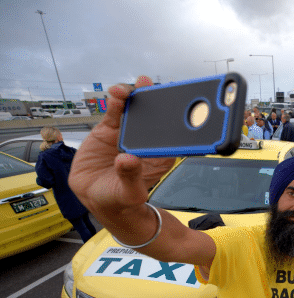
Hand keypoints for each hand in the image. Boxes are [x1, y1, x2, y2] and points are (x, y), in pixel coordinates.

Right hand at [69, 76, 175, 215]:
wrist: (95, 196)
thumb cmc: (120, 198)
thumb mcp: (129, 194)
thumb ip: (130, 177)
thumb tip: (127, 160)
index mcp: (160, 155)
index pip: (175, 136)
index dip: (179, 122)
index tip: (181, 109)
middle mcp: (147, 141)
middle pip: (157, 117)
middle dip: (160, 100)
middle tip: (157, 89)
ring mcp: (129, 132)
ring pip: (137, 109)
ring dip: (138, 95)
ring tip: (137, 87)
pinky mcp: (110, 128)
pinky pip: (116, 111)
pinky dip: (118, 100)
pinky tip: (119, 93)